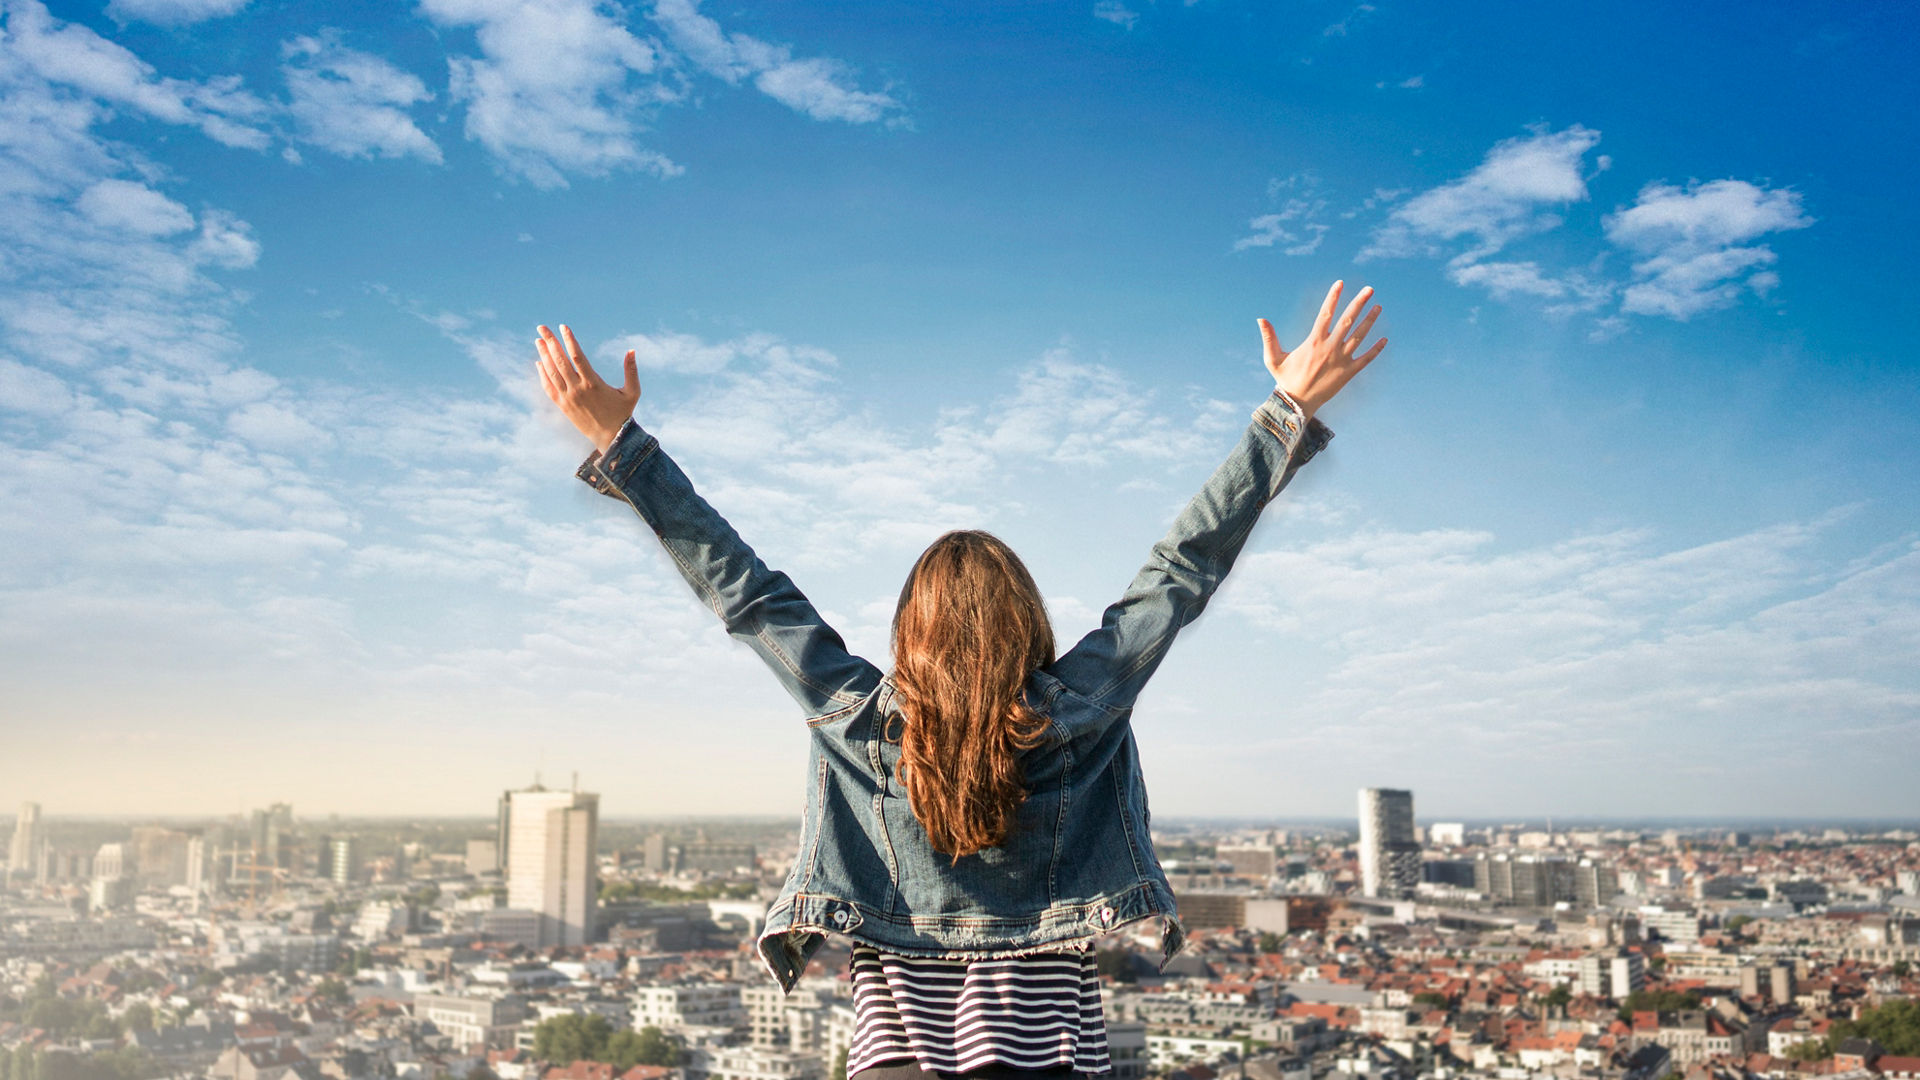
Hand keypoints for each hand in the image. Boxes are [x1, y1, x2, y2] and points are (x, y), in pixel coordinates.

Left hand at [535, 324, 639, 453]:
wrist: (610, 438)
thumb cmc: (623, 413)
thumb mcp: (632, 392)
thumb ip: (631, 370)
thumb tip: (631, 350)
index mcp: (593, 383)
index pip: (577, 356)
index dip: (569, 340)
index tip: (563, 327)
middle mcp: (578, 389)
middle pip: (560, 361)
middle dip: (550, 342)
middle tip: (542, 327)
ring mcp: (568, 398)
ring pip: (552, 372)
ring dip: (544, 355)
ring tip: (538, 341)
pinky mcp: (562, 406)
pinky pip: (549, 387)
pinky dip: (543, 374)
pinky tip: (540, 363)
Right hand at [1259, 280, 1385, 419]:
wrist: (1297, 404)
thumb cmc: (1285, 379)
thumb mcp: (1273, 358)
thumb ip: (1269, 337)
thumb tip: (1260, 318)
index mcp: (1313, 342)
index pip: (1325, 314)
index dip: (1332, 297)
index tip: (1339, 283)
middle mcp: (1329, 348)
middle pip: (1347, 321)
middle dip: (1359, 303)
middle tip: (1369, 289)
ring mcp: (1341, 361)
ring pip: (1359, 337)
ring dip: (1370, 321)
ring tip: (1379, 307)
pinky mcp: (1348, 373)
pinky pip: (1365, 359)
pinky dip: (1375, 350)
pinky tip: (1384, 340)